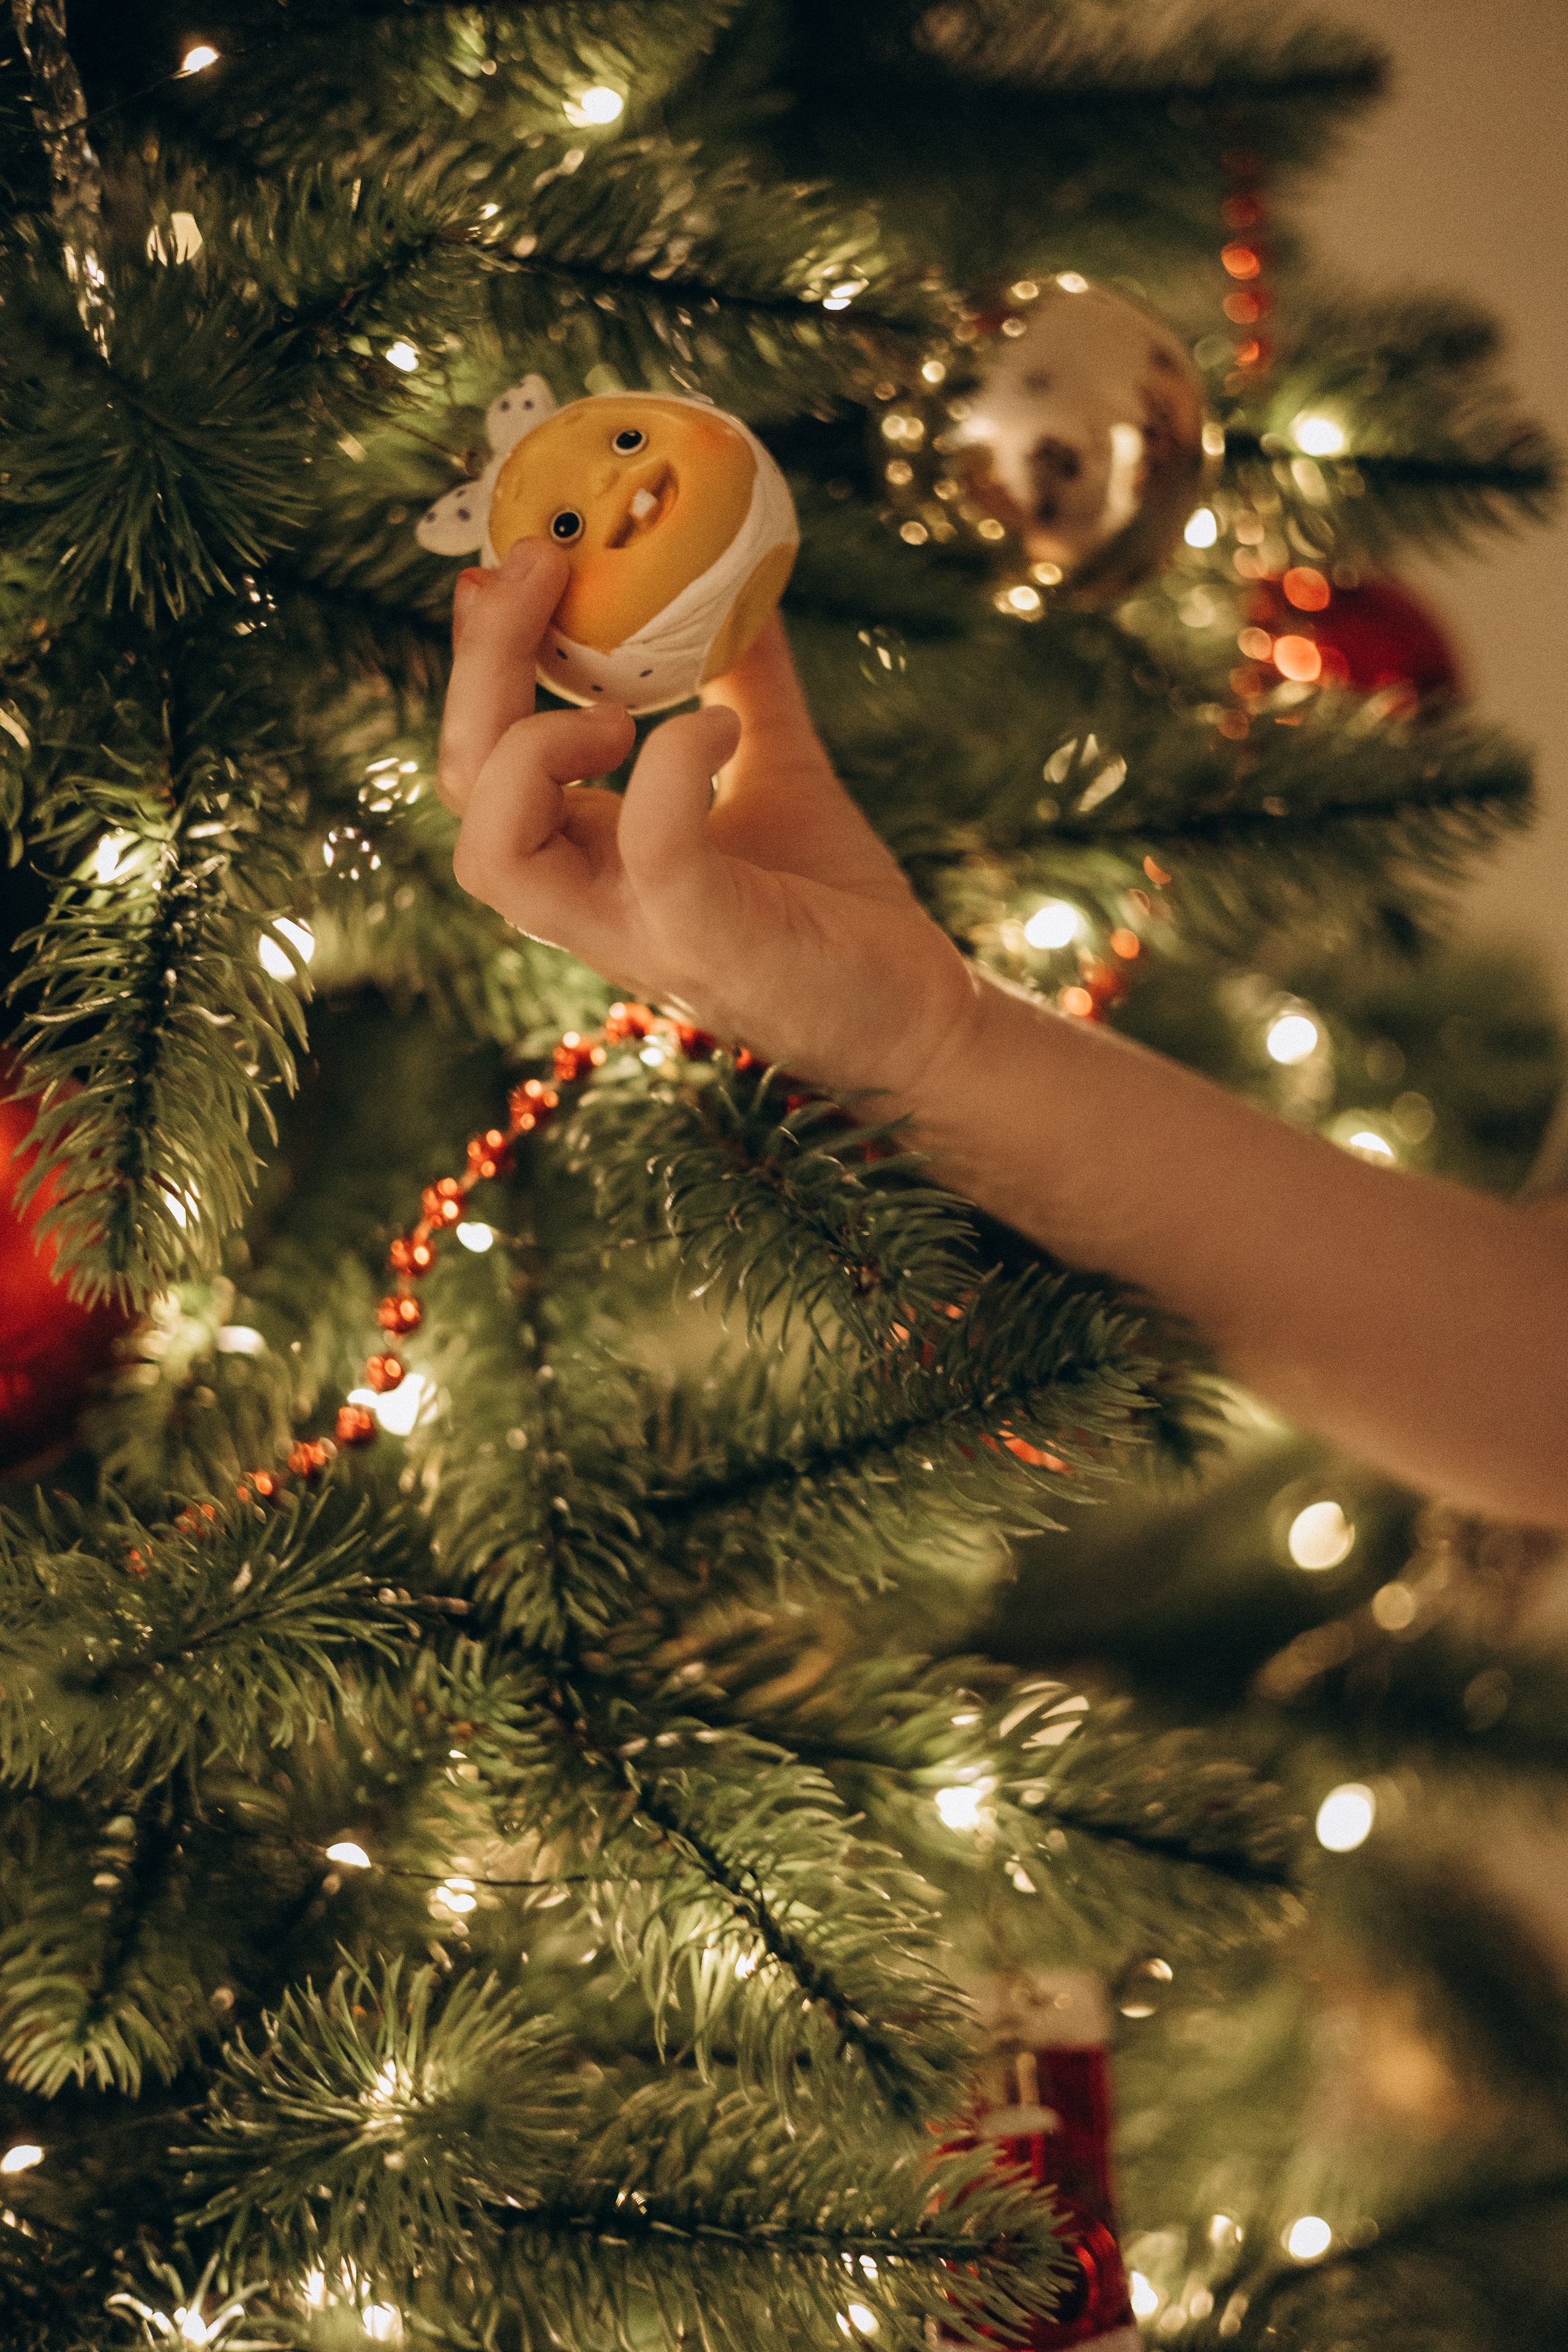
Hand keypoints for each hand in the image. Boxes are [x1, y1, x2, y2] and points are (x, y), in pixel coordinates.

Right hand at [437, 539, 978, 1100]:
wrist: (918, 1016)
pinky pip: (653, 853)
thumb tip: (737, 572)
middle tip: (536, 567)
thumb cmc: (835, 906)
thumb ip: (743, 677)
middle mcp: (590, 899)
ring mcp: (640, 931)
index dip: (480, 658)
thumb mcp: (774, 764)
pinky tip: (717, 726)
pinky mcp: (711, 946)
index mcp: (588, 853)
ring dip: (530, 751)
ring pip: (497, 855)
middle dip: (480, 669)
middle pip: (466, 790)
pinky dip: (670, 773)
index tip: (523, 561)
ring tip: (615, 711)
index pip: (481, 758)